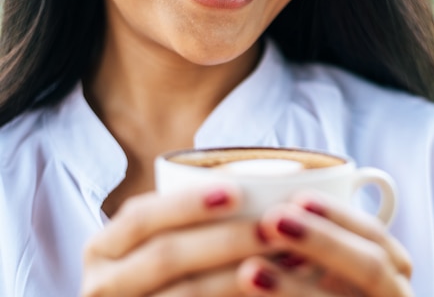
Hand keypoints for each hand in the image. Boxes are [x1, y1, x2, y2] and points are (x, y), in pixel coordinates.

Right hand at [81, 184, 273, 295]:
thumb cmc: (165, 274)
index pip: (141, 217)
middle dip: (226, 240)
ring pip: (187, 294)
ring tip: (290, 258)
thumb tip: (260, 187)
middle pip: (166, 256)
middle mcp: (103, 285)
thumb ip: (186, 222)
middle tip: (274, 228)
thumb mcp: (157, 244)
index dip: (187, 204)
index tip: (237, 192)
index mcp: (104, 248)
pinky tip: (274, 291)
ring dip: (241, 275)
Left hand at [239, 192, 412, 295]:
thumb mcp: (326, 265)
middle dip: (321, 242)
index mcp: (390, 271)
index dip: (337, 215)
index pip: (374, 235)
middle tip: (271, 221)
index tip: (297, 198)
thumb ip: (311, 243)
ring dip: (295, 288)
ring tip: (249, 271)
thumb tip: (270, 198)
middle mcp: (393, 295)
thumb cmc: (317, 287)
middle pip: (370, 267)